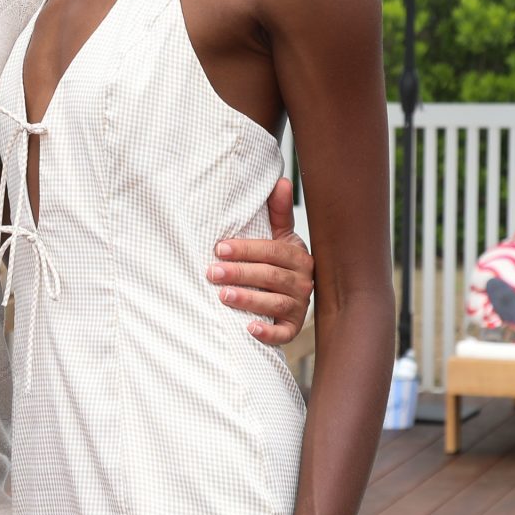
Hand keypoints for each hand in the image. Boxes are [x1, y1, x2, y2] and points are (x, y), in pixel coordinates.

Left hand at [215, 177, 312, 343]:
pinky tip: (248, 329)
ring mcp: (299, 306)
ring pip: (276, 303)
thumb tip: (281, 181)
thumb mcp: (281, 236)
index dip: (247, 250)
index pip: (273, 251)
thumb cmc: (278, 261)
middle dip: (241, 274)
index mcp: (298, 256)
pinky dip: (268, 332)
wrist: (292, 297)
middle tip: (212, 272)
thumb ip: (279, 212)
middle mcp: (303, 281)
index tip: (219, 248)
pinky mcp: (292, 328)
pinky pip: (283, 333)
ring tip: (223, 296)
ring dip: (249, 300)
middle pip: (271, 276)